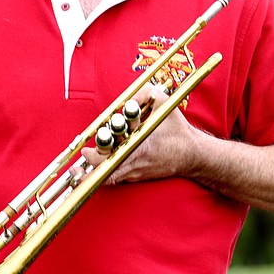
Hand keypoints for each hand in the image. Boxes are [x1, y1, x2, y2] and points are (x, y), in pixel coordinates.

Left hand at [82, 86, 197, 184]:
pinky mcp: (137, 178)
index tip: (86, 151)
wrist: (193, 155)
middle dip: (90, 167)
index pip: (112, 157)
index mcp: (140, 146)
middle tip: (81, 158)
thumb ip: (143, 94)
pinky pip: (116, 178)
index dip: (96, 158)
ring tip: (81, 168)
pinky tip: (95, 168)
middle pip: (106, 172)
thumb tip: (123, 100)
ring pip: (109, 178)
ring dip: (94, 173)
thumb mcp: (163, 103)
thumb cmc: (176, 130)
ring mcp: (136, 173)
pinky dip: (105, 173)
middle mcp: (136, 163)